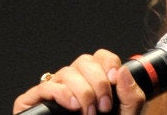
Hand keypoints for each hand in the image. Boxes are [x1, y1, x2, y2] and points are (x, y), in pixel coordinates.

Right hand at [13, 49, 145, 114]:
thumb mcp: (126, 114)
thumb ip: (131, 94)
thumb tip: (124, 70)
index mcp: (96, 80)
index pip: (101, 56)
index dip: (108, 63)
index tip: (114, 80)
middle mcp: (75, 81)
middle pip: (84, 61)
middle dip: (98, 82)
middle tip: (104, 106)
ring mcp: (55, 89)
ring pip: (66, 72)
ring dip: (83, 92)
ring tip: (89, 113)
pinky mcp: (35, 100)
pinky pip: (46, 86)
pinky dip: (62, 93)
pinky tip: (73, 106)